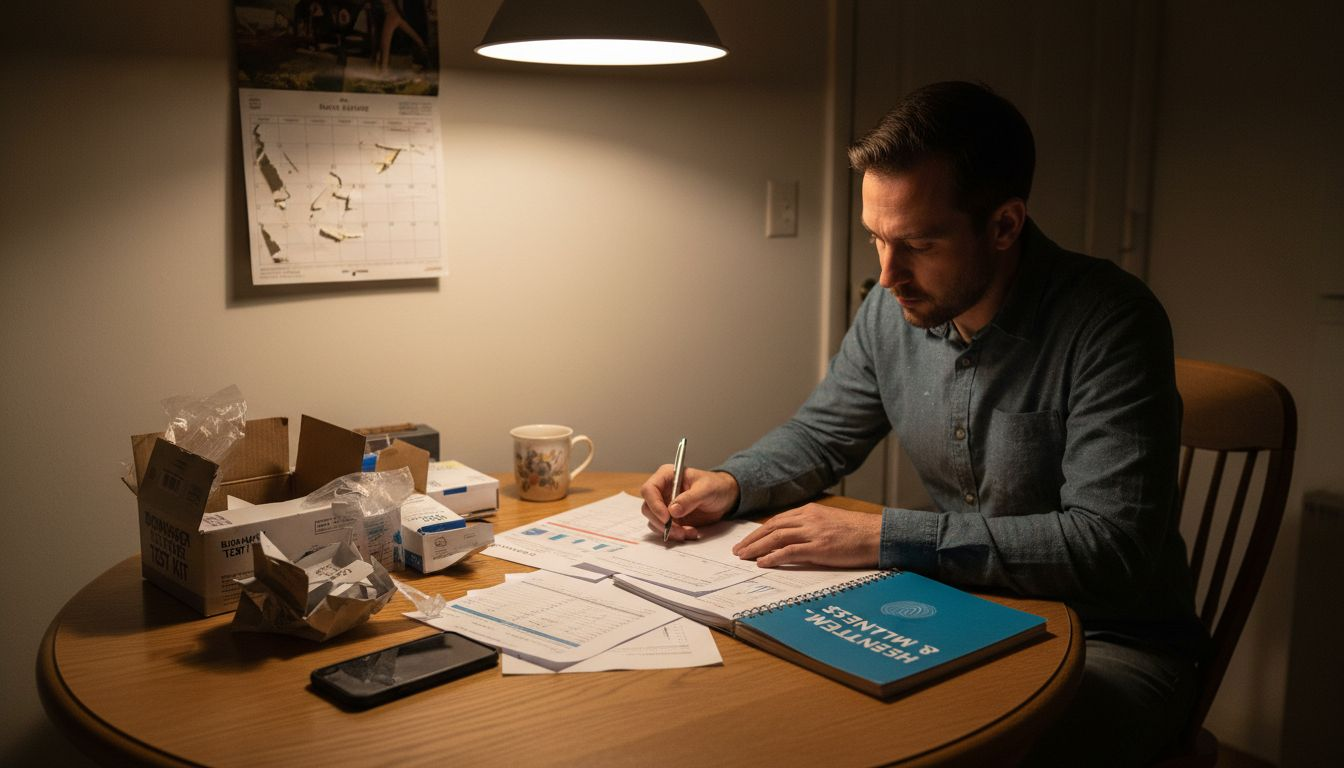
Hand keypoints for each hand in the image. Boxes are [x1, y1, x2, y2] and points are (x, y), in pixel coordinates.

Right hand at [640, 466, 738, 541]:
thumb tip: (672, 510)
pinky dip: (675, 534)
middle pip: (648, 508)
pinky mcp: (671, 519)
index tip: (666, 517)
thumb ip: (690, 498)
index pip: (649, 489)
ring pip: (654, 521)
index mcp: (667, 476)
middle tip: (678, 530)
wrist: (725, 497)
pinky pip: (665, 530)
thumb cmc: (716, 486)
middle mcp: (662, 491)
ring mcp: (665, 506)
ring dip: (669, 531)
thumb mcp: (706, 489)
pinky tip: (690, 532)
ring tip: (688, 532)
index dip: (654, 504)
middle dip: (661, 522)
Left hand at [731, 503, 881, 567]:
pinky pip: (790, 551)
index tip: (748, 540)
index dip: (759, 531)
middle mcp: (808, 519)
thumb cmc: (857, 532)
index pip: (777, 520)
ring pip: (776, 538)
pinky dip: (773, 557)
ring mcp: (813, 533)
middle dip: (752, 539)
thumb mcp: (830, 523)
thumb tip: (793, 540)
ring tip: (743, 557)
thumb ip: (811, 527)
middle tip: (738, 550)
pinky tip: (762, 563)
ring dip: (756, 548)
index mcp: (810, 511)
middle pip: (771, 527)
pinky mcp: (819, 548)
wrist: (878, 534)